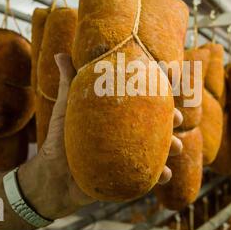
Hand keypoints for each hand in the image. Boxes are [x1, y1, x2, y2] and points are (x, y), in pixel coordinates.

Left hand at [18, 53, 182, 220]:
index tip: (170, 82)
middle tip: (177, 117)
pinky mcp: (130, 176)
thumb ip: (69, 80)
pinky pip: (152, 175)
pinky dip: (163, 175)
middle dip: (174, 118)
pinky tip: (165, 173)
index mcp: (120, 114)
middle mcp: (130, 133)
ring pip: (162, 149)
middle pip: (160, 123)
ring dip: (174, 146)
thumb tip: (59, 54)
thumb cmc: (61, 136)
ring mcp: (132, 154)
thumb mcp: (66, 106)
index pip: (144, 99)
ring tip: (176, 146)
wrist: (53, 174)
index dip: (160, 91)